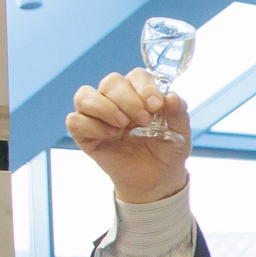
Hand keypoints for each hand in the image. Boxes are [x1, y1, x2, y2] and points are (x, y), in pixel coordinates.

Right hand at [64, 67, 190, 203]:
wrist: (157, 180)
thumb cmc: (167, 150)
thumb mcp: (180, 133)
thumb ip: (178, 113)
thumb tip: (171, 97)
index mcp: (140, 94)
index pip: (136, 76)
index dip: (144, 86)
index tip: (156, 106)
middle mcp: (116, 100)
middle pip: (111, 82)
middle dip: (128, 99)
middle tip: (144, 120)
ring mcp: (98, 116)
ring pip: (84, 95)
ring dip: (104, 107)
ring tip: (123, 125)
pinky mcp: (86, 135)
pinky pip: (75, 121)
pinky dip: (90, 125)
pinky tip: (109, 135)